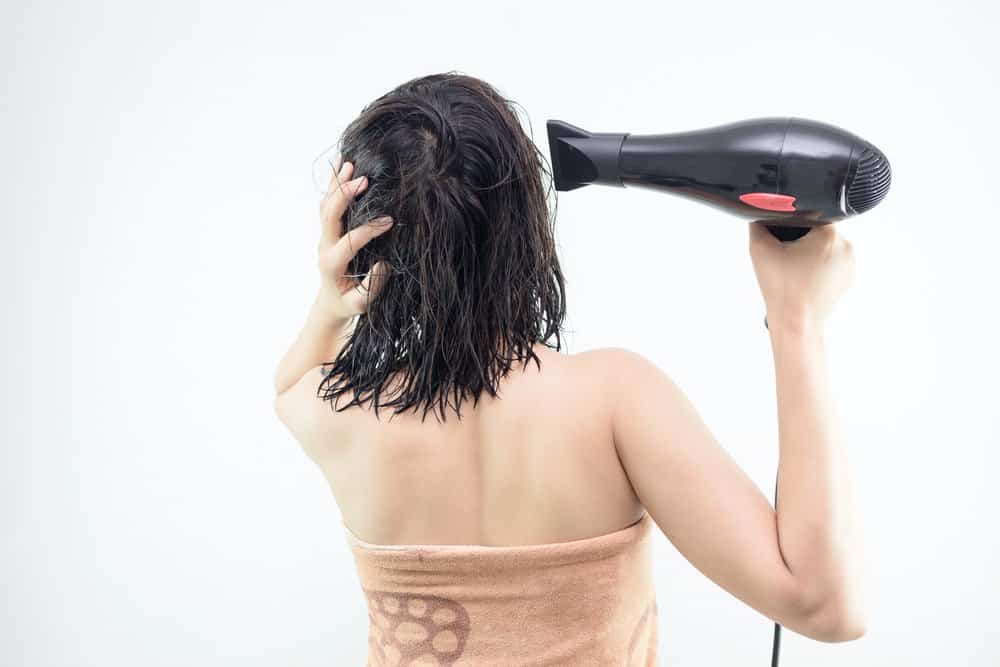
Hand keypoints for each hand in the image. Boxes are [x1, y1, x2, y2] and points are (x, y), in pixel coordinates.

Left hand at [316, 160, 393, 319]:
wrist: (331, 302)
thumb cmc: (349, 304)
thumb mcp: (361, 305)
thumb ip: (372, 287)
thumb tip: (383, 264)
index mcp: (333, 264)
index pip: (349, 242)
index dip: (368, 230)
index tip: (390, 221)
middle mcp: (325, 246)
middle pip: (329, 215)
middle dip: (345, 196)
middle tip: (363, 180)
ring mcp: (325, 235)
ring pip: (326, 205)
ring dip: (337, 184)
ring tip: (349, 163)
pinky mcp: (329, 230)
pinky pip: (328, 203)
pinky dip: (334, 184)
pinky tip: (342, 166)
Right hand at [748, 221, 854, 331]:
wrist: (796, 323)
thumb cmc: (783, 290)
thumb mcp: (760, 249)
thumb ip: (758, 223)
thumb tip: (759, 214)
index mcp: (829, 235)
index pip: (812, 216)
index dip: (794, 225)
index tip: (785, 239)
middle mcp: (846, 247)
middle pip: (820, 233)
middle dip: (802, 241)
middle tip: (787, 258)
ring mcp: (850, 265)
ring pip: (827, 249)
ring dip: (812, 255)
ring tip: (796, 271)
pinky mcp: (848, 280)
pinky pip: (832, 266)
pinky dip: (819, 270)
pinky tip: (805, 280)